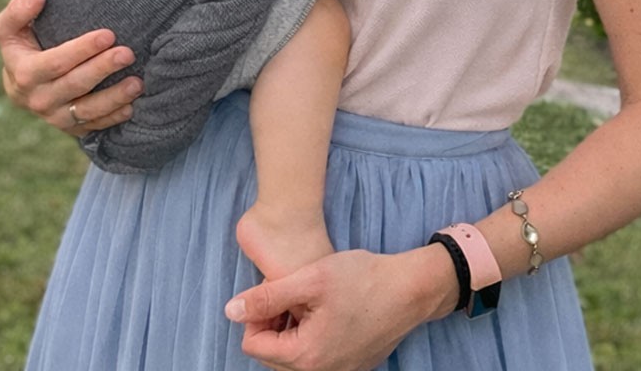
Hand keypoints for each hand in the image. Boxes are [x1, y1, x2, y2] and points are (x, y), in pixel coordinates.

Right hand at [0, 0, 141, 132]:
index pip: (55, 62)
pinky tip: (132, 106)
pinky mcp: (70, 127)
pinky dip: (113, 118)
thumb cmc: (21, 45)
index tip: (108, 34)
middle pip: (75, 85)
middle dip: (103, 69)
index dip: (82, 49)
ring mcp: (54, 117)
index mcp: (23, 74)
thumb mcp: (9, 27)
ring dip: (114, 98)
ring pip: (87, 111)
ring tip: (137, 83)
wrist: (22, 82)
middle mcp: (38, 100)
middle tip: (128, 53)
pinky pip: (93, 125)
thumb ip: (18, 10)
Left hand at [225, 246, 456, 370]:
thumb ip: (267, 296)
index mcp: (306, 357)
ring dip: (292, 329)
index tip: (276, 289)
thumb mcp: (309, 279)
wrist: (410, 289)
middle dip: (274, 323)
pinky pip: (317, 358)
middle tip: (292, 292)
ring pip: (294, 357)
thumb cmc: (362, 279)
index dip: (257, 312)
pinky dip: (312, 336)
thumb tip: (230, 310)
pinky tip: (327, 310)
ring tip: (309, 299)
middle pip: (272, 354)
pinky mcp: (352, 367)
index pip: (254, 344)